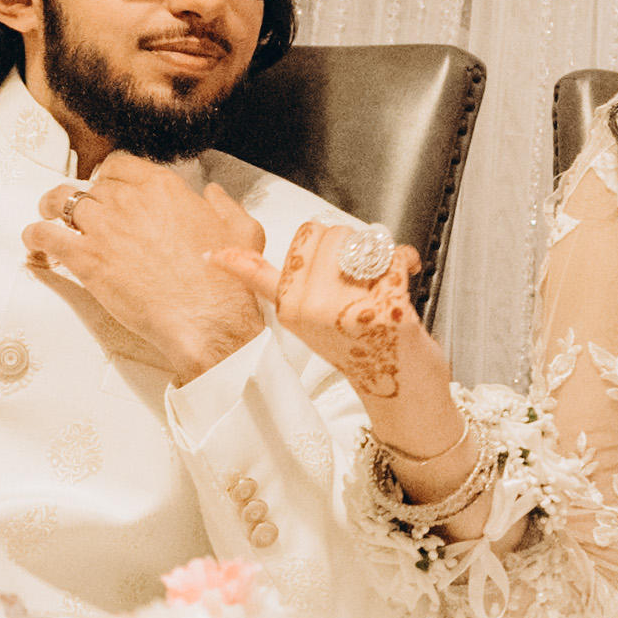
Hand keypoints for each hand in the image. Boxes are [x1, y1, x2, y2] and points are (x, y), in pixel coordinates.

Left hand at [27, 155, 269, 377]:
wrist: (206, 316)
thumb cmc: (224, 279)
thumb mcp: (240, 229)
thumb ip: (224, 205)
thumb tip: (214, 194)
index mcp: (163, 186)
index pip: (121, 164)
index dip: (110, 176)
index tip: (106, 186)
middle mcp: (128, 199)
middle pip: (91, 186)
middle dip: (85, 197)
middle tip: (80, 211)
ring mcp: (104, 227)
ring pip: (62, 202)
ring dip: (52, 208)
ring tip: (47, 215)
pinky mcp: (86, 259)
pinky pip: (47, 236)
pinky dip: (36, 236)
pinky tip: (35, 242)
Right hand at [226, 216, 429, 402]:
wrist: (400, 384)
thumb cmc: (362, 349)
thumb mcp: (312, 322)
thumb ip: (287, 288)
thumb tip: (241, 260)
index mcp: (291, 310)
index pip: (260, 273)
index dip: (234, 262)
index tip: (211, 256)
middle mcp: (311, 309)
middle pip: (322, 233)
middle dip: (345, 243)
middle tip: (356, 274)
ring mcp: (345, 308)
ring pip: (358, 238)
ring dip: (377, 251)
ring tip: (380, 281)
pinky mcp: (382, 306)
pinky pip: (393, 255)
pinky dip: (406, 260)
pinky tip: (405, 278)